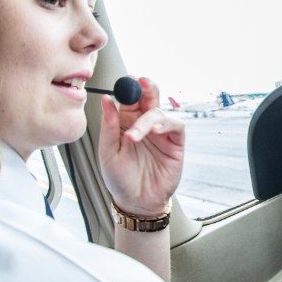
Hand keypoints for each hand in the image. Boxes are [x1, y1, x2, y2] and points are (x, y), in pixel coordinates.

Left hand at [97, 76, 184, 214]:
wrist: (136, 202)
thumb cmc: (119, 179)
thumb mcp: (108, 152)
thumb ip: (109, 126)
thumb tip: (105, 100)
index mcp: (125, 122)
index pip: (128, 98)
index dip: (128, 87)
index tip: (126, 80)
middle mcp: (144, 123)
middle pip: (148, 97)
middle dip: (146, 87)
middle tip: (141, 82)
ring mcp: (160, 132)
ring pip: (159, 111)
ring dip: (148, 118)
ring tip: (134, 136)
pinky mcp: (175, 143)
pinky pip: (175, 126)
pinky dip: (165, 124)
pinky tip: (154, 131)